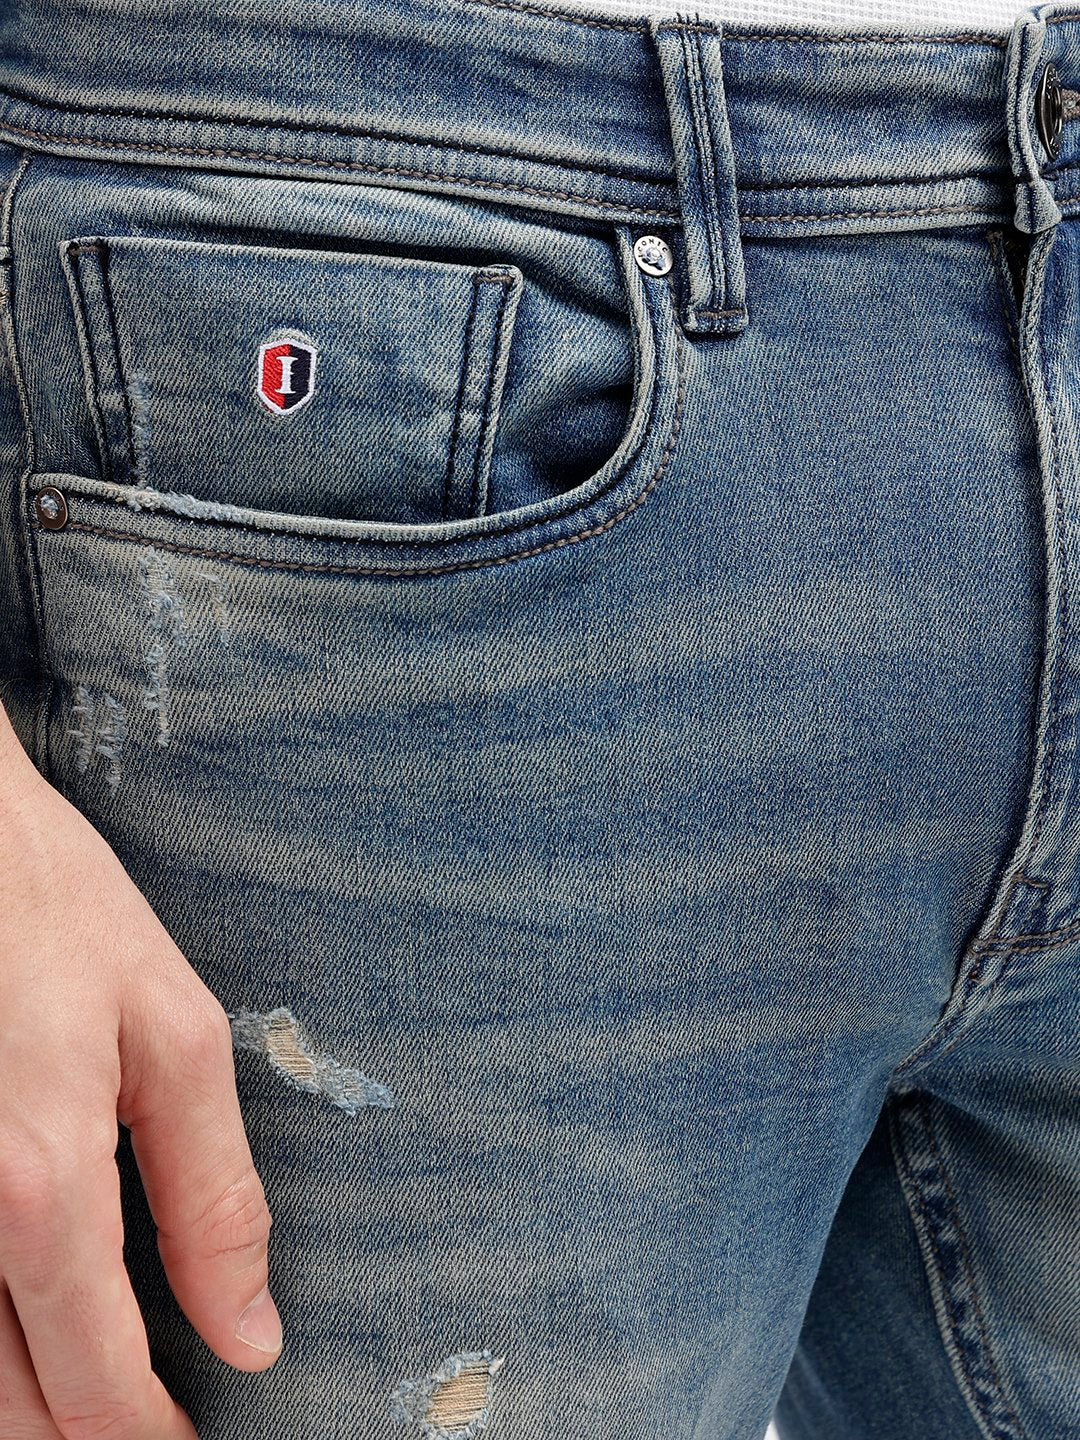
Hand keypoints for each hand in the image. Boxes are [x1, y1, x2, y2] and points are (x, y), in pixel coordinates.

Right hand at [0, 707, 279, 1438]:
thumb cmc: (57, 911)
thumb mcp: (171, 1033)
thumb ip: (213, 1195)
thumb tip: (250, 1331)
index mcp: (37, 1186)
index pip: (95, 1382)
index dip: (148, 1436)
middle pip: (8, 1410)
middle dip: (82, 1439)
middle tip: (150, 1427)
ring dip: (26, 1408)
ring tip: (94, 1393)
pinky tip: (29, 1319)